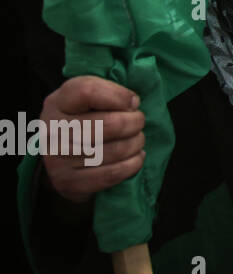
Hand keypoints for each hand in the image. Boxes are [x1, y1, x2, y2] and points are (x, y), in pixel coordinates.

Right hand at [40, 76, 143, 203]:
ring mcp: (58, 160)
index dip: (120, 96)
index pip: (89, 91)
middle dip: (135, 122)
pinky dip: (133, 163)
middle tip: (138, 121)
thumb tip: (132, 103)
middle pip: (111, 124)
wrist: (58, 151)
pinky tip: (135, 156)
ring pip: (117, 150)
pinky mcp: (68, 183)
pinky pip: (113, 174)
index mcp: (58, 102)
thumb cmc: (82, 116)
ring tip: (137, 139)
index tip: (133, 102)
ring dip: (137, 143)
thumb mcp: (89, 96)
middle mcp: (53, 131)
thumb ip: (108, 91)